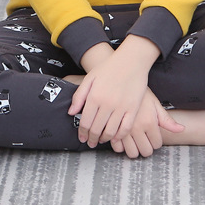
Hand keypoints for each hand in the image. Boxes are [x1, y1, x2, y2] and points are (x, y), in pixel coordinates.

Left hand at [69, 35, 161, 149]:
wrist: (130, 61)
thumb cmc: (108, 68)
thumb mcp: (89, 78)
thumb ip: (79, 96)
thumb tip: (71, 113)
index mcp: (94, 96)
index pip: (86, 122)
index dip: (82, 133)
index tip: (82, 138)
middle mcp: (107, 104)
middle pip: (97, 129)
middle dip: (92, 138)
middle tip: (90, 143)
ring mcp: (121, 107)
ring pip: (110, 131)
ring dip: (104, 139)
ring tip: (100, 140)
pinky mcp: (133, 109)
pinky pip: (125, 129)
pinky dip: (119, 136)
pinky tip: (115, 137)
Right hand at [108, 89, 183, 157]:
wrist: (119, 81)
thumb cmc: (139, 92)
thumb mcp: (154, 103)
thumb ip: (167, 120)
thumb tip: (182, 130)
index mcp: (149, 122)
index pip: (157, 144)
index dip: (155, 140)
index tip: (151, 133)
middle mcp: (136, 128)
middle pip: (145, 151)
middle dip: (145, 146)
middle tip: (143, 138)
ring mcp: (122, 129)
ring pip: (132, 153)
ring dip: (133, 148)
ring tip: (133, 140)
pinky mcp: (111, 128)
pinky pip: (117, 148)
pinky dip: (120, 146)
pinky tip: (122, 137)